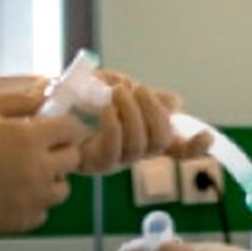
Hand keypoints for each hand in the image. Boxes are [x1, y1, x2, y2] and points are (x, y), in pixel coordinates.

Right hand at [0, 92, 84, 232]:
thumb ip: (17, 101)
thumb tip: (43, 96)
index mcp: (29, 138)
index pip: (70, 130)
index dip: (60, 127)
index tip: (48, 130)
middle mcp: (37, 170)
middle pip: (72, 160)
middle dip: (58, 152)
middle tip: (35, 152)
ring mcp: (31, 200)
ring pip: (61, 190)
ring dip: (49, 180)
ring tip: (22, 175)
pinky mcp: (20, 223)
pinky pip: (42, 212)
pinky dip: (33, 204)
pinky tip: (11, 195)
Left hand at [73, 71, 206, 174]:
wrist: (44, 104)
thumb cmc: (81, 97)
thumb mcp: (118, 88)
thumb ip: (144, 96)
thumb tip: (176, 102)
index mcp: (143, 135)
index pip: (176, 148)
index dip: (194, 147)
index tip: (208, 136)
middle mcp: (133, 152)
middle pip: (160, 141)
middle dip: (154, 112)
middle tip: (138, 90)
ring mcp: (115, 160)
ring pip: (139, 145)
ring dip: (133, 114)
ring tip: (119, 93)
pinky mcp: (95, 162)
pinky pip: (114, 148)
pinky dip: (115, 124)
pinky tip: (107, 108)